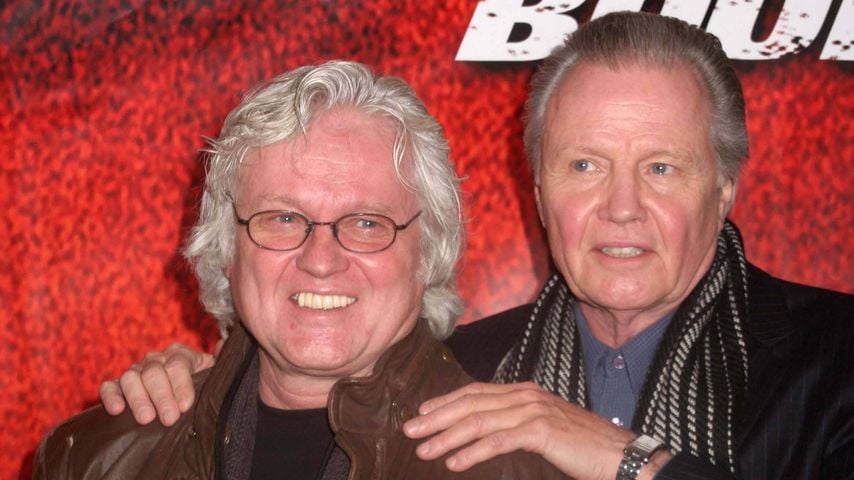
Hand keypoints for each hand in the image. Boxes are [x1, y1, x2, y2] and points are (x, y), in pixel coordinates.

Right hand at [99, 341, 218, 425]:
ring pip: (131, 377)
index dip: (181, 385)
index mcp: (180, 355)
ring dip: (138, 398)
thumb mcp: (213, 375)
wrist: (182, 397)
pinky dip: (111, 395)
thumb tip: (224, 345)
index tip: (185, 405)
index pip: (178, 364)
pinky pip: (110, 386)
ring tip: (146, 419)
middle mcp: (156, 360)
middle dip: (162, 396)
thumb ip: (219, 362)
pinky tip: (117, 410)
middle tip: (168, 418)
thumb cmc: (200, 387)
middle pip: (154, 372)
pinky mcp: (118, 385)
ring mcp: (136, 371)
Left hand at [403, 382, 669, 479]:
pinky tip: (454, 463)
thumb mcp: (545, 430)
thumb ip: (517, 425)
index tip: (423, 413)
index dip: (447, 401)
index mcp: (525, 392)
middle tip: (410, 430)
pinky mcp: (540, 430)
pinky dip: (472, 451)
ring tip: (424, 450)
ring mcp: (533, 411)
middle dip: (438, 417)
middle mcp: (525, 396)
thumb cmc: (583, 447)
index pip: (477, 392)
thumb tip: (485, 434)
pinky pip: (497, 441)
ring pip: (479, 421)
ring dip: (447, 436)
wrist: (620, 455)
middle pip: (471, 403)